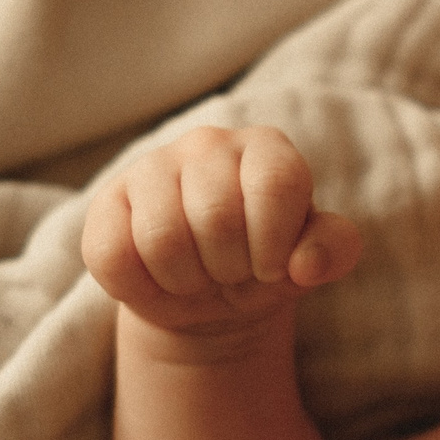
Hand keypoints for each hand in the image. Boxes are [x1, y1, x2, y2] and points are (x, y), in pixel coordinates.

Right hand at [82, 125, 362, 339]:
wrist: (210, 296)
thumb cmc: (267, 265)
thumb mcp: (311, 260)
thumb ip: (333, 251)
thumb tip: (304, 263)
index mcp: (267, 148)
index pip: (275, 186)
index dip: (273, 244)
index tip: (272, 267)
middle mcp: (208, 143)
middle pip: (216, 218)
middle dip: (229, 268)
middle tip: (231, 272)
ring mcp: (151, 167)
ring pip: (162, 238)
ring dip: (186, 280)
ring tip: (198, 275)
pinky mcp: (106, 203)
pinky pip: (112, 256)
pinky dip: (140, 286)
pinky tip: (158, 276)